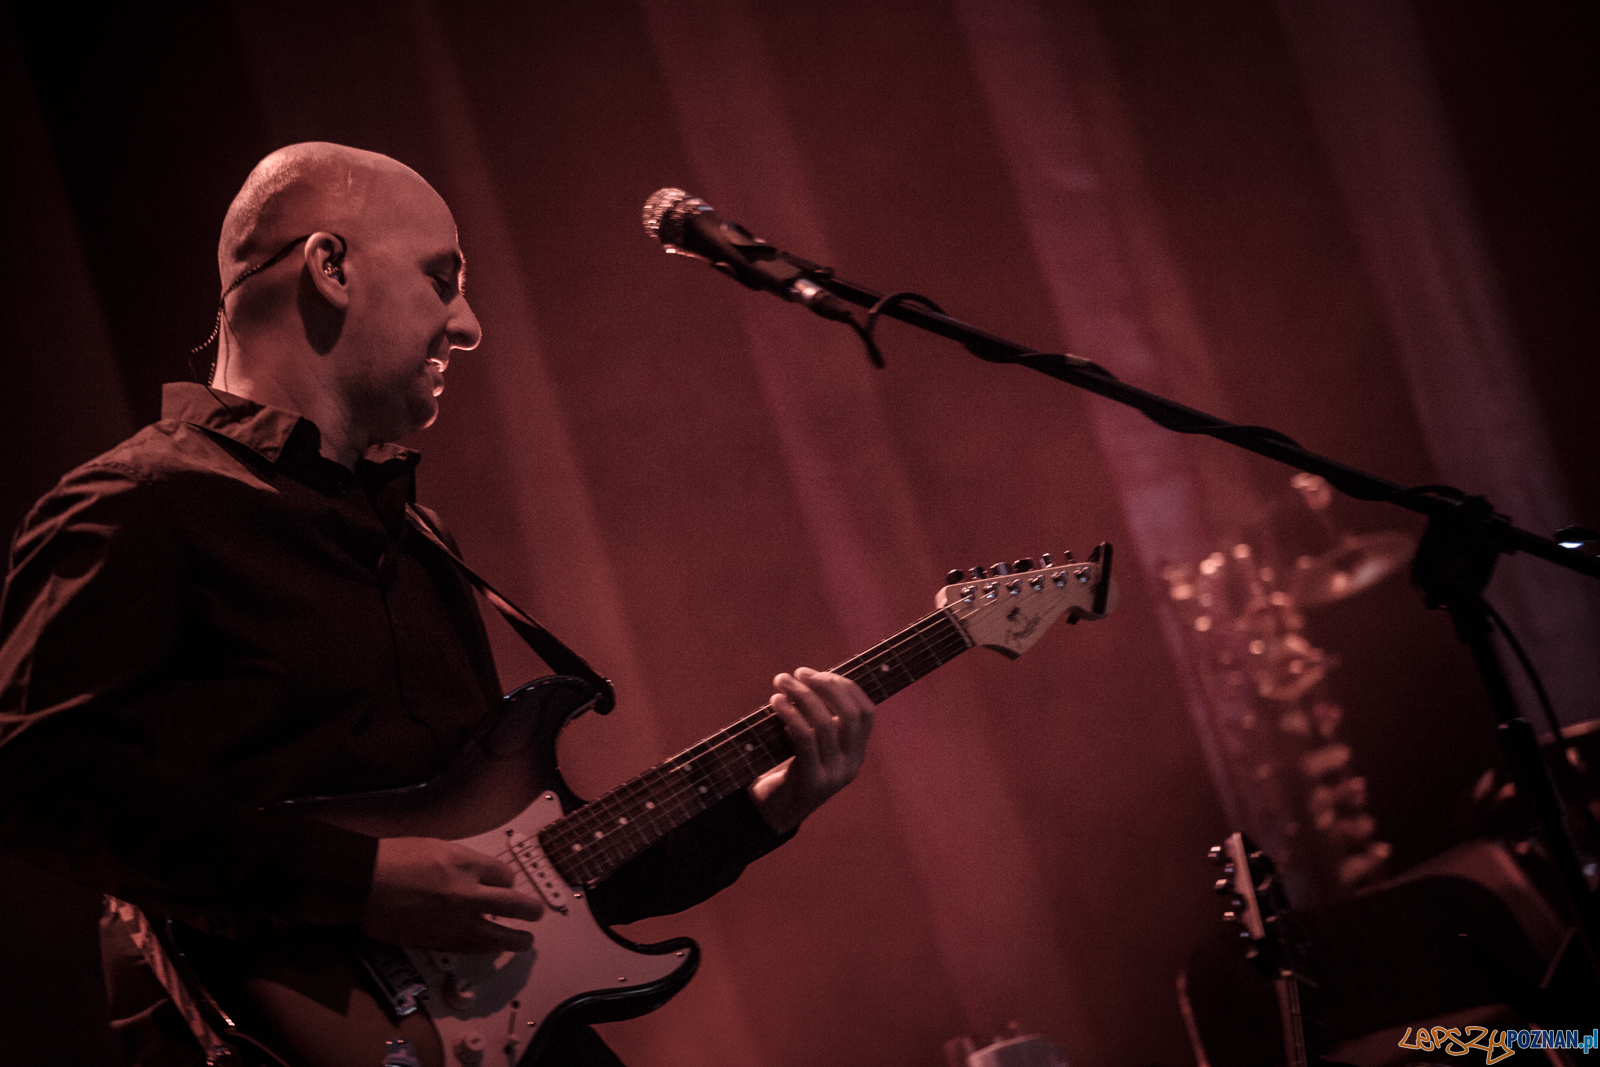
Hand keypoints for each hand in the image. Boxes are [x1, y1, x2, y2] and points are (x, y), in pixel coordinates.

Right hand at [360, 837, 542, 951]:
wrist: (362, 883)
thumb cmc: (394, 857)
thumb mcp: (436, 846)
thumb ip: (463, 861)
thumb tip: (479, 874)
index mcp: (467, 864)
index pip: (505, 875)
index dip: (507, 880)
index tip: (506, 883)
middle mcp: (467, 893)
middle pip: (514, 905)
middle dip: (530, 910)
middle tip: (537, 914)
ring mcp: (454, 921)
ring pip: (498, 935)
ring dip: (516, 939)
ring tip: (526, 942)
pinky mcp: (439, 941)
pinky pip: (471, 948)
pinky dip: (485, 948)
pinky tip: (492, 949)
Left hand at [749, 667, 874, 833]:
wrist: (774, 813)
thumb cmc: (788, 769)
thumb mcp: (812, 745)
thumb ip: (820, 720)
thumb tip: (811, 677)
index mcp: (856, 754)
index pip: (866, 712)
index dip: (845, 687)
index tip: (817, 673)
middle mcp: (851, 765)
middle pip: (850, 714)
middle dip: (825, 686)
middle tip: (799, 673)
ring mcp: (834, 775)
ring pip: (826, 724)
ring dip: (802, 695)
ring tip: (781, 681)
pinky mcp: (812, 781)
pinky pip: (805, 738)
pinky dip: (790, 714)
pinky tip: (776, 702)